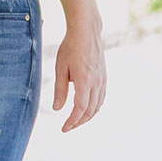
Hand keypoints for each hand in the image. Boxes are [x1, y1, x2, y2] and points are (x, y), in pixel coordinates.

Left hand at [53, 15, 105, 131]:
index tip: (64, 128)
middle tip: (67, 127)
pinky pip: (101, 97)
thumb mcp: (60, 68)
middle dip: (79, 122)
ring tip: (75, 120)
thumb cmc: (70, 48)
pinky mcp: (104, 76)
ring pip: (98, 106)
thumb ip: (59, 90)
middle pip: (90, 111)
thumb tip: (57, 109)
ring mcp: (103, 80)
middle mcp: (97, 82)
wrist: (86, 32)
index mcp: (84, 81)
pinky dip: (94, 107)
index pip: (80, 108)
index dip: (72, 121)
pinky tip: (86, 109)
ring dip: (87, 116)